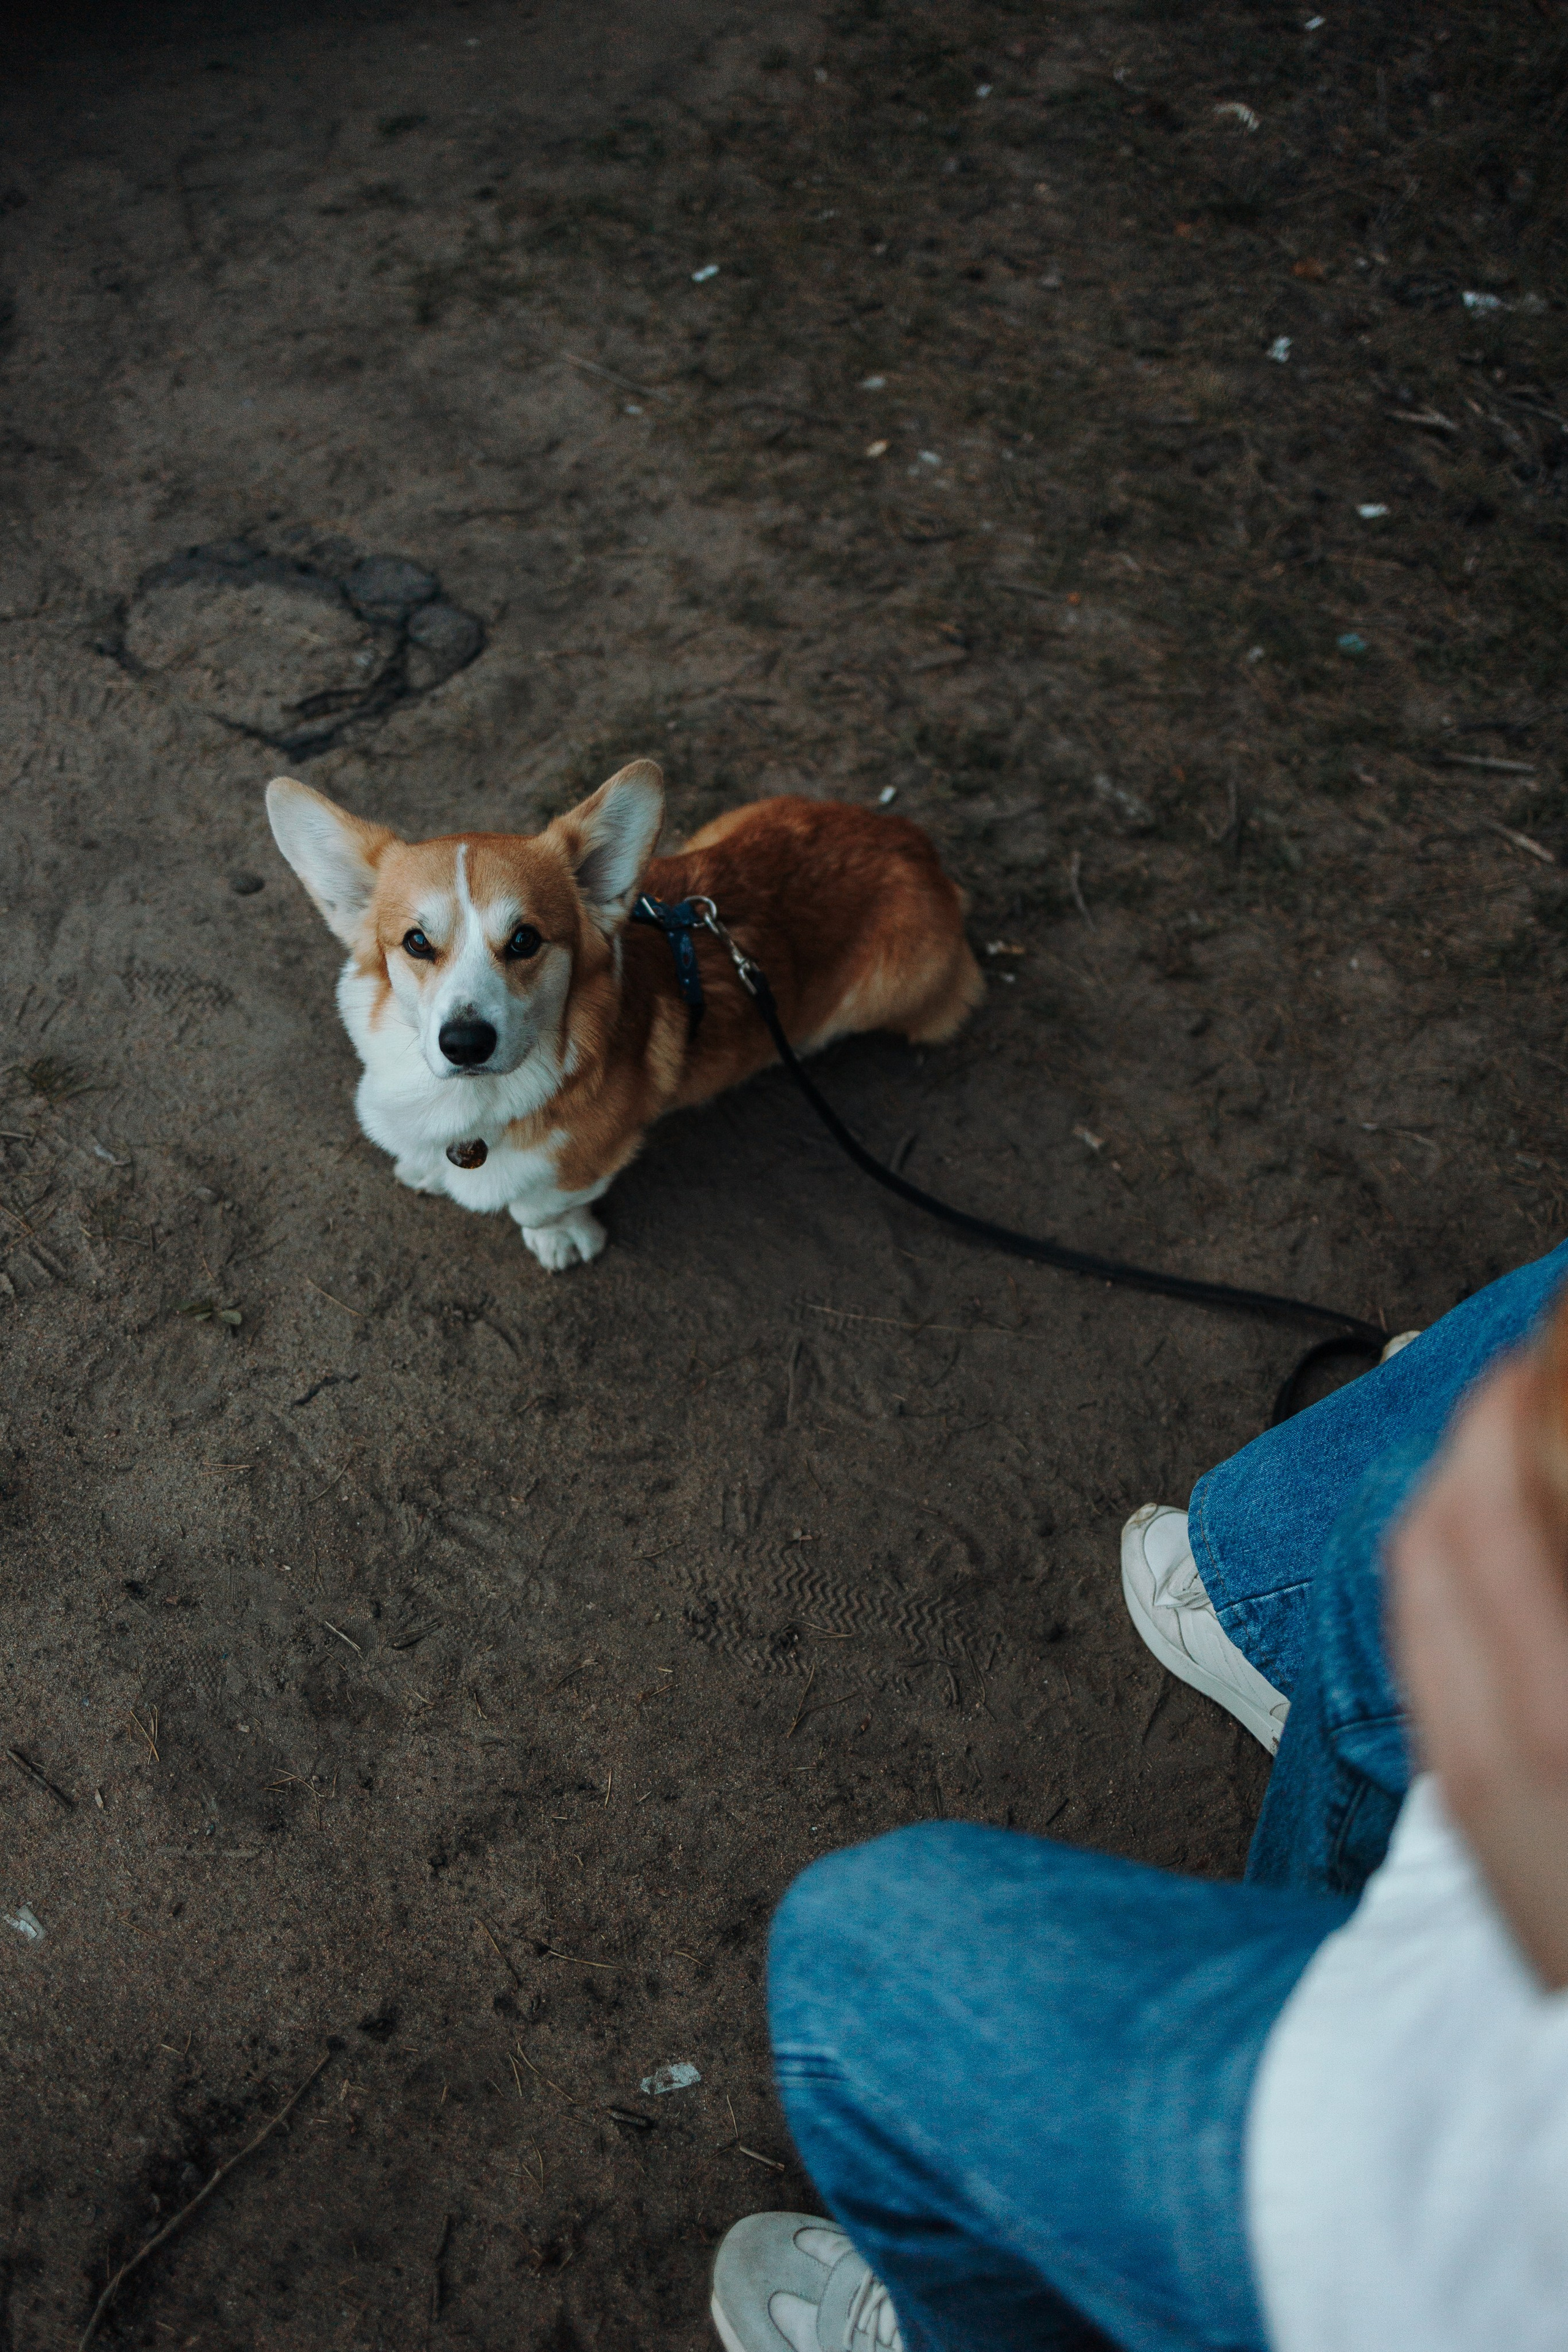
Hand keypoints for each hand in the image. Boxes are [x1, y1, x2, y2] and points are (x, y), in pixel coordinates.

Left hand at [1388, 1354, 1567, 1988]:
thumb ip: (1550, 1586)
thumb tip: (1540, 1511)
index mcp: (1557, 1713)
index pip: (1486, 1511)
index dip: (1509, 1407)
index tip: (1539, 1350)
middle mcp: (1489, 1738)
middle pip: (1437, 1538)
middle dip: (1478, 1435)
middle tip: (1532, 1378)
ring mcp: (1466, 1776)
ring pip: (1420, 1594)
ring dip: (1458, 1499)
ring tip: (1518, 1448)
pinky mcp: (1465, 1809)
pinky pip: (1427, 1657)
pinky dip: (1450, 1579)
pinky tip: (1499, 1561)